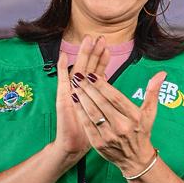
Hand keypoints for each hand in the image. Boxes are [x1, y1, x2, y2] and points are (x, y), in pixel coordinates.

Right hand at [54, 37, 105, 161]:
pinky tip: (64, 55)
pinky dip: (62, 68)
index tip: (107, 46)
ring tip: (87, 41)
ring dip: (82, 55)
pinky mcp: (64, 99)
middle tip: (99, 37)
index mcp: (91, 94)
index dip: (102, 60)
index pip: (98, 73)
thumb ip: (113, 103)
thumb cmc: (92, 131)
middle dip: (94, 53)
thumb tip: (121, 96)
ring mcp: (71, 93)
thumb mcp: (107, 116)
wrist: (74, 145)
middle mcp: (81, 91)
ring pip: (78, 70)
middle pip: (88, 68)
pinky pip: (63, 81)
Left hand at [71, 52, 162, 176]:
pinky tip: (74, 100)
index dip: (102, 85)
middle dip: (88, 88)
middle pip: (101, 103)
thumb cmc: (142, 132)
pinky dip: (79, 111)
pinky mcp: (98, 144)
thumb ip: (153, 92)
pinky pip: (86, 124)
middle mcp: (122, 127)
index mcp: (134, 117)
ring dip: (82, 97)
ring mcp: (109, 136)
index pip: (115, 98)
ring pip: (92, 113)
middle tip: (78, 75)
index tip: (91, 75)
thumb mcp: (150, 113)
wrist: (136, 160)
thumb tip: (161, 73)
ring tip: (75, 85)